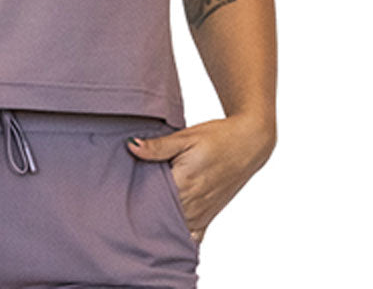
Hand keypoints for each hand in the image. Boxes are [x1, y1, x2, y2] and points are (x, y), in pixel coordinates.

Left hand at [127, 114, 275, 245]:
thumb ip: (158, 146)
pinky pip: (192, 235)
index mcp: (185, 183)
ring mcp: (203, 212)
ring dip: (160, 221)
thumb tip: (131, 146)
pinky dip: (180, 233)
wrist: (249, 143)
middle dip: (145, 209)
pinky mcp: (209, 215)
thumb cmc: (218, 137)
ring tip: (145, 210)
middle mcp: (194, 203)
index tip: (123, 190)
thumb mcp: (186, 136)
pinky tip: (168, 226)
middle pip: (160, 215)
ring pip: (174, 227)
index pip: (151, 199)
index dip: (135, 195)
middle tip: (129, 200)